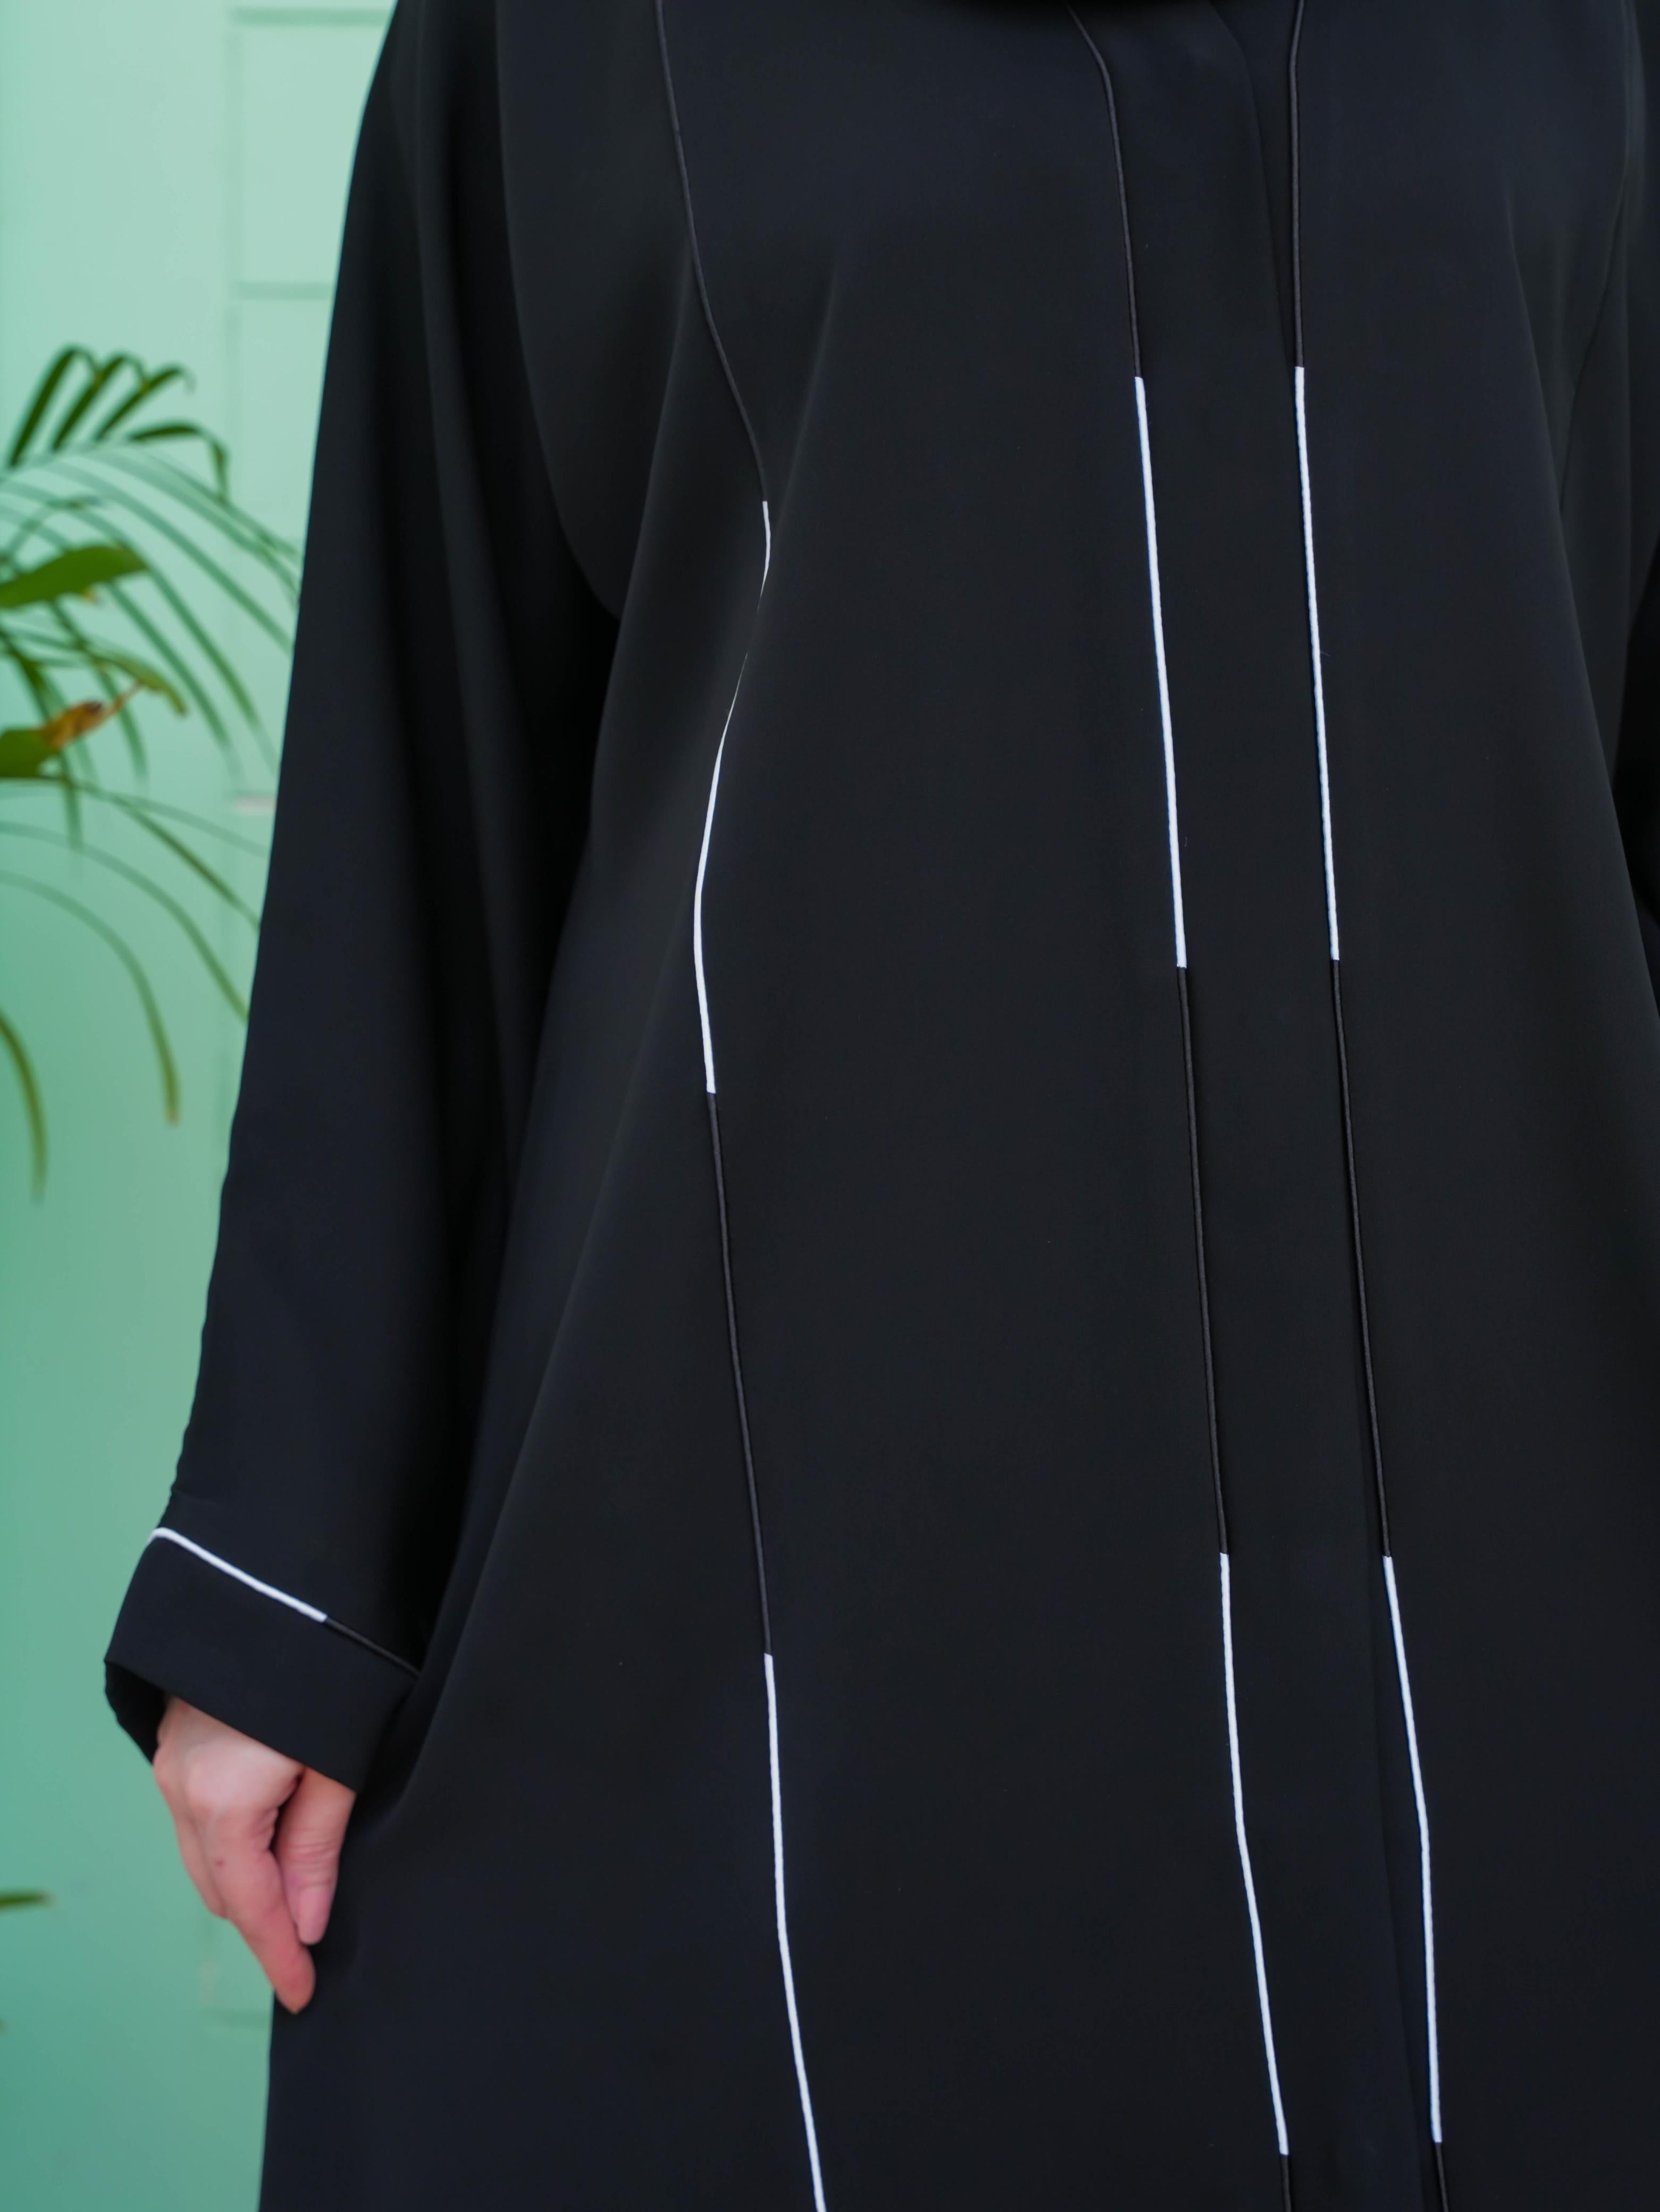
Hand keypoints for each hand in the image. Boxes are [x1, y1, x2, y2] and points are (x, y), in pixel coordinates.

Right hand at [154, 1698, 355, 2012]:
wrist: (275, 1583)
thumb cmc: (324, 1668)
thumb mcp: (338, 1763)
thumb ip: (317, 1845)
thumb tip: (310, 1919)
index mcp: (223, 1804)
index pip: (251, 1907)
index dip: (280, 1956)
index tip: (306, 1994)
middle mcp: (182, 1790)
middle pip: (221, 1886)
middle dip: (263, 1921)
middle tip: (309, 1950)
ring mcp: (171, 1764)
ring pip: (206, 1854)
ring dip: (247, 1880)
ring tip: (298, 1899)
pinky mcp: (176, 1741)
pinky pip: (198, 1818)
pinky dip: (231, 1843)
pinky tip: (270, 1843)